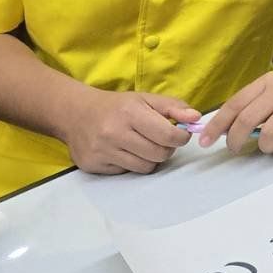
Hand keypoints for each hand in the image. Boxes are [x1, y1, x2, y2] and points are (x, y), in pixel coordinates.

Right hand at [60, 88, 196, 174]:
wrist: (75, 113)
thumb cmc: (116, 106)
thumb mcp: (145, 99)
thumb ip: (173, 107)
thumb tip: (196, 118)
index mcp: (129, 113)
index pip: (167, 135)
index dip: (180, 137)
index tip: (180, 134)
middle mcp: (114, 133)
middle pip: (159, 154)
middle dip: (167, 148)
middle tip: (161, 139)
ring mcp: (102, 151)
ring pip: (145, 167)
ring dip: (151, 158)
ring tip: (143, 145)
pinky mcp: (94, 166)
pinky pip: (127, 172)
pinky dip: (132, 164)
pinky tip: (125, 151)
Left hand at [199, 64, 272, 154]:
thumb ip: (259, 104)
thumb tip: (230, 128)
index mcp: (268, 83)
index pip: (234, 105)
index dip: (217, 125)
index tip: (205, 141)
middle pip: (246, 120)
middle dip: (236, 140)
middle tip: (236, 150)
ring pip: (270, 132)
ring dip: (266, 146)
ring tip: (271, 146)